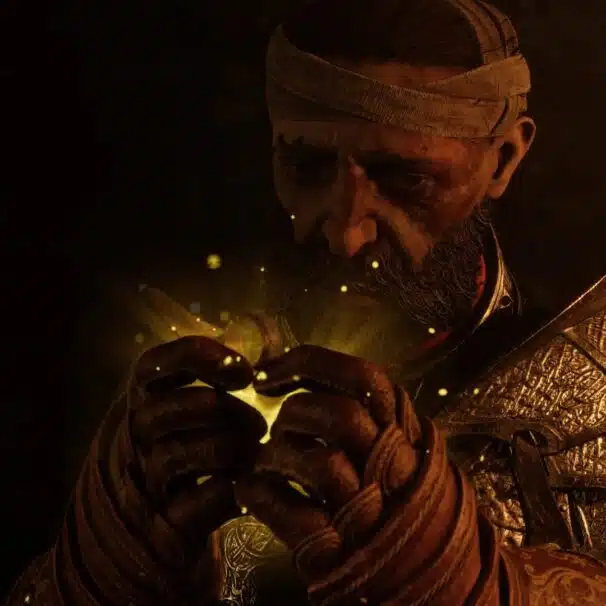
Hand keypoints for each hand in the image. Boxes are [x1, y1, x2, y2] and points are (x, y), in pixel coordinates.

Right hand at [70, 336, 266, 603]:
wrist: (158, 520)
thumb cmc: (190, 446)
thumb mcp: (191, 406)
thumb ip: (219, 376)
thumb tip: (269, 347)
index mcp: (145, 397)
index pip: (155, 364)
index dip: (200, 357)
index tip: (245, 371)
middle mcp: (137, 433)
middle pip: (171, 408)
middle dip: (224, 410)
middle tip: (259, 423)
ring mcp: (147, 478)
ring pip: (179, 453)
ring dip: (229, 448)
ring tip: (256, 451)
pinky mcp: (167, 522)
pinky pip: (198, 500)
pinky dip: (230, 490)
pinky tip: (249, 484)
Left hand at [236, 345, 482, 605]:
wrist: (429, 572)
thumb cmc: (398, 495)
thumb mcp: (398, 442)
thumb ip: (366, 409)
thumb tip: (300, 372)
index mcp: (405, 431)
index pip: (363, 378)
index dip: (306, 365)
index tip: (267, 374)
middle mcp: (393, 466)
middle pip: (339, 416)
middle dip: (295, 413)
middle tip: (281, 426)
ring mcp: (369, 509)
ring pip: (319, 464)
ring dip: (276, 457)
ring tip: (265, 461)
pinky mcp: (339, 550)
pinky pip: (292, 514)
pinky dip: (261, 495)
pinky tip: (250, 490)